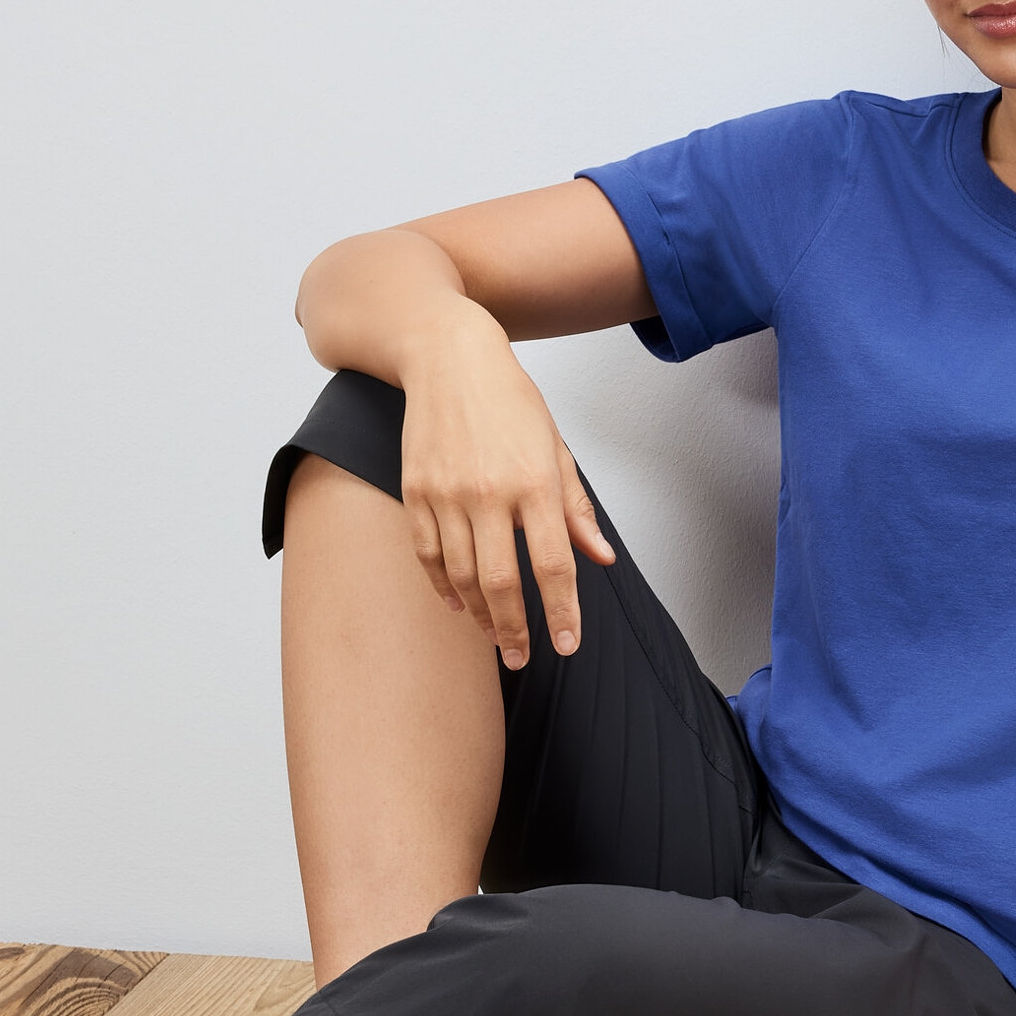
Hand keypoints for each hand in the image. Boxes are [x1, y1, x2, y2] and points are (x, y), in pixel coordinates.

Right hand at [397, 305, 613, 667]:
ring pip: (462, 576)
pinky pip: (429, 555)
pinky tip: (459, 604)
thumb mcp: (555, 448)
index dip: (561, 612)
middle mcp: (489, 492)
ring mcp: (447, 494)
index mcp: (534, 482)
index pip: (553, 565)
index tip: (566, 644)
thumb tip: (600, 558)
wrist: (447, 358)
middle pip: (502, 582)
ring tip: (496, 636)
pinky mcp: (415, 492)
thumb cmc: (509, 401)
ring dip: (480, 614)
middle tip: (523, 658)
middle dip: (515, 630)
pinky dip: (443, 586)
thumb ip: (576, 508)